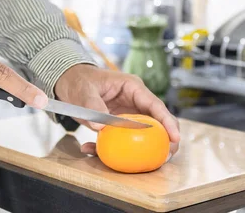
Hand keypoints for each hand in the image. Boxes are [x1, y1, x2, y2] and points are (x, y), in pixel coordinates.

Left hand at [54, 64, 180, 156]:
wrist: (69, 82)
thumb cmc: (80, 80)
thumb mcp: (85, 90)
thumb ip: (92, 105)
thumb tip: (100, 126)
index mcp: (133, 88)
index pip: (155, 105)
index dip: (167, 122)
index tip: (175, 138)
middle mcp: (134, 102)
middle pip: (157, 121)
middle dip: (166, 139)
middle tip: (167, 156)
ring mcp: (127, 114)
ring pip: (143, 133)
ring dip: (143, 149)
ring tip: (144, 164)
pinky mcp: (118, 125)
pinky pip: (121, 139)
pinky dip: (110, 149)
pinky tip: (91, 150)